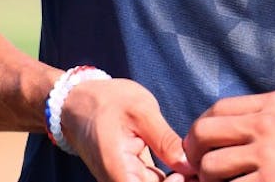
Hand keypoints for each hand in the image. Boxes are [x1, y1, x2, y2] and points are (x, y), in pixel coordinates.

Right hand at [58, 77, 191, 181]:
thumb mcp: (142, 112)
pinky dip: (169, 175)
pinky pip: (151, 180)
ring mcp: (123, 178)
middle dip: (179, 181)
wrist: (77, 101)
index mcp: (118, 172)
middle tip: (198, 166)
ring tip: (194, 163)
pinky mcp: (129, 172)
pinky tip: (184, 162)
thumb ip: (165, 140)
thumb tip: (190, 165)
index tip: (187, 172)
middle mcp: (118, 181)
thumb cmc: (107, 102)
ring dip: (175, 178)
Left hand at [181, 91, 274, 180]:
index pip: (216, 108)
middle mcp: (268, 125)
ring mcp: (268, 155)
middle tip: (201, 170)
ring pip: (209, 167)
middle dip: (195, 155)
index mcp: (274, 105)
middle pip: (204, 133)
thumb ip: (261, 119)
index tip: (200, 146)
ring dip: (212, 180)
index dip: (200, 129)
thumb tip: (214, 134)